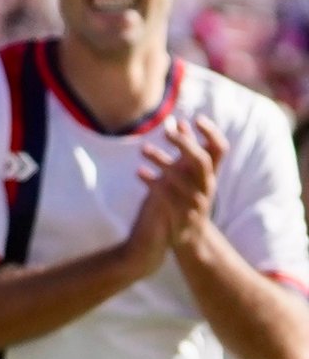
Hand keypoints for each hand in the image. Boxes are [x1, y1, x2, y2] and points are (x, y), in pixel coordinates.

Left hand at [126, 116, 225, 274]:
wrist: (189, 240)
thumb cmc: (185, 200)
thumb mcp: (187, 175)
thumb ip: (184, 149)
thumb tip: (180, 122)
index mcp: (209, 175)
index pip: (220, 149)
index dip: (212, 133)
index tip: (197, 118)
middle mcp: (206, 187)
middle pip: (200, 161)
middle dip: (184, 144)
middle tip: (164, 132)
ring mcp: (195, 203)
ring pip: (181, 179)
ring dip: (162, 161)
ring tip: (143, 150)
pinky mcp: (181, 216)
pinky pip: (167, 197)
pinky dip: (153, 183)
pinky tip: (139, 173)